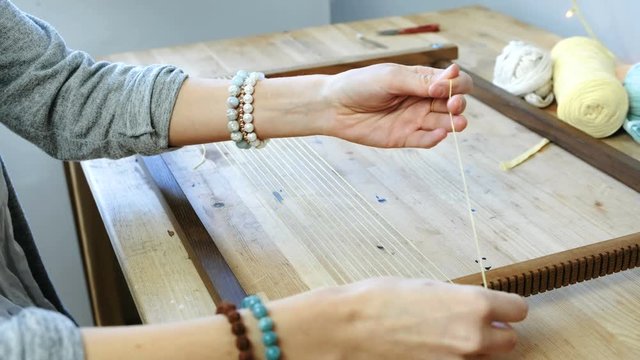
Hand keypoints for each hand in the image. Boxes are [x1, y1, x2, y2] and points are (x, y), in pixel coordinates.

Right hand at [270, 277, 527, 359]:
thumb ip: (457, 300)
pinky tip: (430, 353)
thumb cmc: (377, 302)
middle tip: (468, 326)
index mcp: (474, 306)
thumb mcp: (424, 288)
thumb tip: (470, 307)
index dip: (505, 308)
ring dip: (474, 351)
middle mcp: (474, 339)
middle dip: (493, 333)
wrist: (345, 330)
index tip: (498, 309)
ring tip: (444, 341)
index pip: (518, 310)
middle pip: (509, 341)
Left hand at [322, 63, 471, 147]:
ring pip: (445, 123)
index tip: (439, 87)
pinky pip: (426, 140)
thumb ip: (420, 81)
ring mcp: (415, 119)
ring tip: (456, 123)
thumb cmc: (360, 85)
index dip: (456, 84)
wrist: (334, 106)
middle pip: (454, 103)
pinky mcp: (405, 137)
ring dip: (455, 123)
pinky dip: (436, 138)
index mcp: (422, 80)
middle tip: (452, 105)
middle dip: (459, 104)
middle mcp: (422, 100)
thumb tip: (451, 77)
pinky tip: (439, 134)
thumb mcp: (391, 78)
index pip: (454, 81)